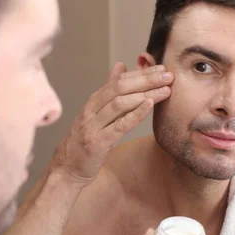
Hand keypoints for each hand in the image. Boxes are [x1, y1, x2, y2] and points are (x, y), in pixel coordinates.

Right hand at [51, 62, 172, 186]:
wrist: (66, 169)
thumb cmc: (84, 142)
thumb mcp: (95, 114)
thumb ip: (108, 91)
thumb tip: (121, 65)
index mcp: (93, 102)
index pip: (119, 81)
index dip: (141, 73)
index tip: (161, 68)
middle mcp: (91, 110)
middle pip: (120, 88)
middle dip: (146, 80)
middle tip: (168, 75)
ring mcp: (93, 126)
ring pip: (120, 103)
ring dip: (145, 94)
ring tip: (165, 90)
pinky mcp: (97, 142)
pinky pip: (119, 125)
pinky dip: (135, 114)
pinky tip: (149, 105)